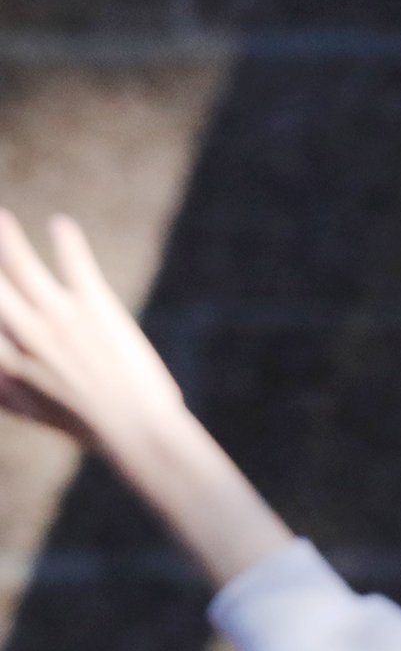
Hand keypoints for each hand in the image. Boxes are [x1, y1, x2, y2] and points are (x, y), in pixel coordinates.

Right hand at [0, 209, 186, 451]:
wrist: (137, 432)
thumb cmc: (81, 421)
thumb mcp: (25, 405)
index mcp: (2, 363)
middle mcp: (25, 337)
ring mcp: (59, 320)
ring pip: (22, 268)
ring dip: (8, 239)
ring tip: (2, 218)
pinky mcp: (95, 308)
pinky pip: (75, 266)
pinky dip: (68, 243)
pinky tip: (63, 226)